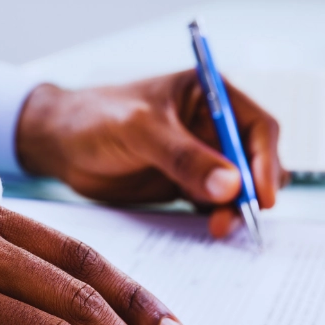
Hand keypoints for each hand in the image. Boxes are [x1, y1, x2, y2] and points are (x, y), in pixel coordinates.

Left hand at [16, 70, 287, 237]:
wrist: (60, 144)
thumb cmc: (96, 119)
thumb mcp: (141, 131)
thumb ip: (184, 157)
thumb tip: (231, 186)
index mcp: (210, 95)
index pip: (256, 127)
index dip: (265, 161)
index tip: (262, 195)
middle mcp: (211, 126)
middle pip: (252, 161)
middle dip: (251, 190)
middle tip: (241, 218)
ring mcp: (200, 157)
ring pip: (235, 187)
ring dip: (234, 208)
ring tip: (218, 228)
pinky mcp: (184, 183)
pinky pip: (211, 203)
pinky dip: (216, 216)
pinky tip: (209, 229)